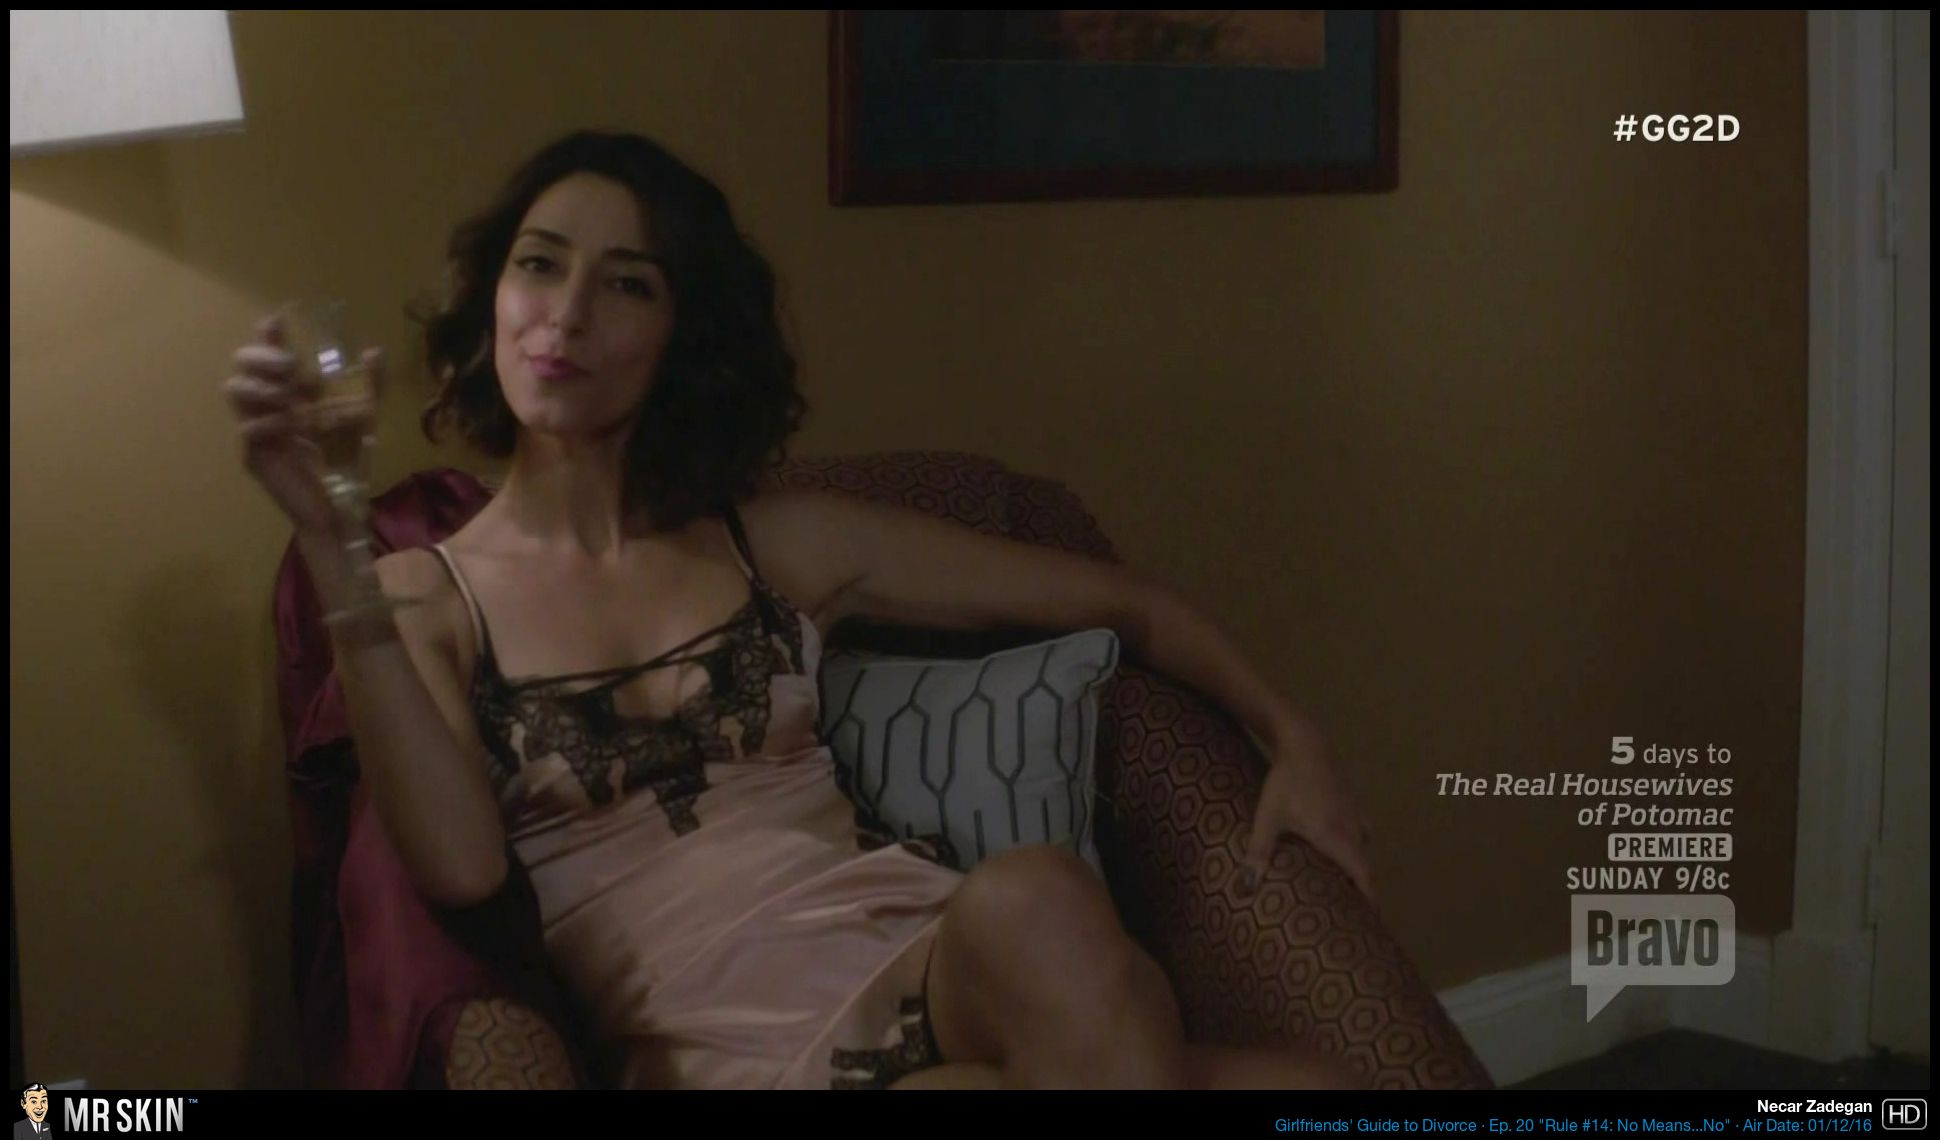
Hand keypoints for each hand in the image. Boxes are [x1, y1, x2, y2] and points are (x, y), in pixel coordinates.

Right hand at [222, 313, 382, 538]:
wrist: (341, 502)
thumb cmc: (345, 456)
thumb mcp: (363, 415)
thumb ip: (369, 384)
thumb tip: (373, 351)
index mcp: (286, 390)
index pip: (268, 354)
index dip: (267, 335)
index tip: (276, 320)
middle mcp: (265, 404)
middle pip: (240, 365)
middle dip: (260, 356)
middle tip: (289, 365)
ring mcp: (255, 429)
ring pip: (234, 390)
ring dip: (261, 385)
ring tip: (288, 395)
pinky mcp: (253, 455)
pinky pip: (247, 428)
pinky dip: (269, 421)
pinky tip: (291, 425)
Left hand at [1240, 723, 1377, 908]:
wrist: (1304, 742)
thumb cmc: (1285, 781)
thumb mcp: (1268, 817)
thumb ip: (1258, 853)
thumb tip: (1244, 888)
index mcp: (1336, 837)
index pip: (1364, 876)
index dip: (1371, 901)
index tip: (1373, 923)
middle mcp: (1352, 829)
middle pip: (1365, 868)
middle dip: (1362, 891)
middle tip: (1353, 914)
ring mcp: (1356, 815)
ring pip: (1362, 851)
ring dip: (1356, 869)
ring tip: (1342, 888)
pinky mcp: (1353, 804)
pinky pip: (1360, 835)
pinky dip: (1353, 849)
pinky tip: (1337, 852)